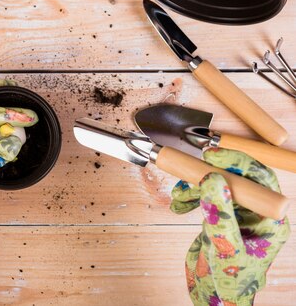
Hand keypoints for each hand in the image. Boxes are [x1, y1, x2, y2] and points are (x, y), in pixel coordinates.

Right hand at [171, 149, 289, 305]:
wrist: (214, 297)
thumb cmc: (228, 282)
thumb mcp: (224, 248)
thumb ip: (220, 214)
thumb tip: (214, 178)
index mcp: (269, 220)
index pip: (260, 180)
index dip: (237, 163)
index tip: (211, 156)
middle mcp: (256, 214)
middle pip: (237, 178)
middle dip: (211, 172)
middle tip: (191, 169)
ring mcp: (238, 215)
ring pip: (218, 185)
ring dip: (195, 185)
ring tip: (179, 196)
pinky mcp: (221, 217)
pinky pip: (206, 195)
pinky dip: (190, 195)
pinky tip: (179, 205)